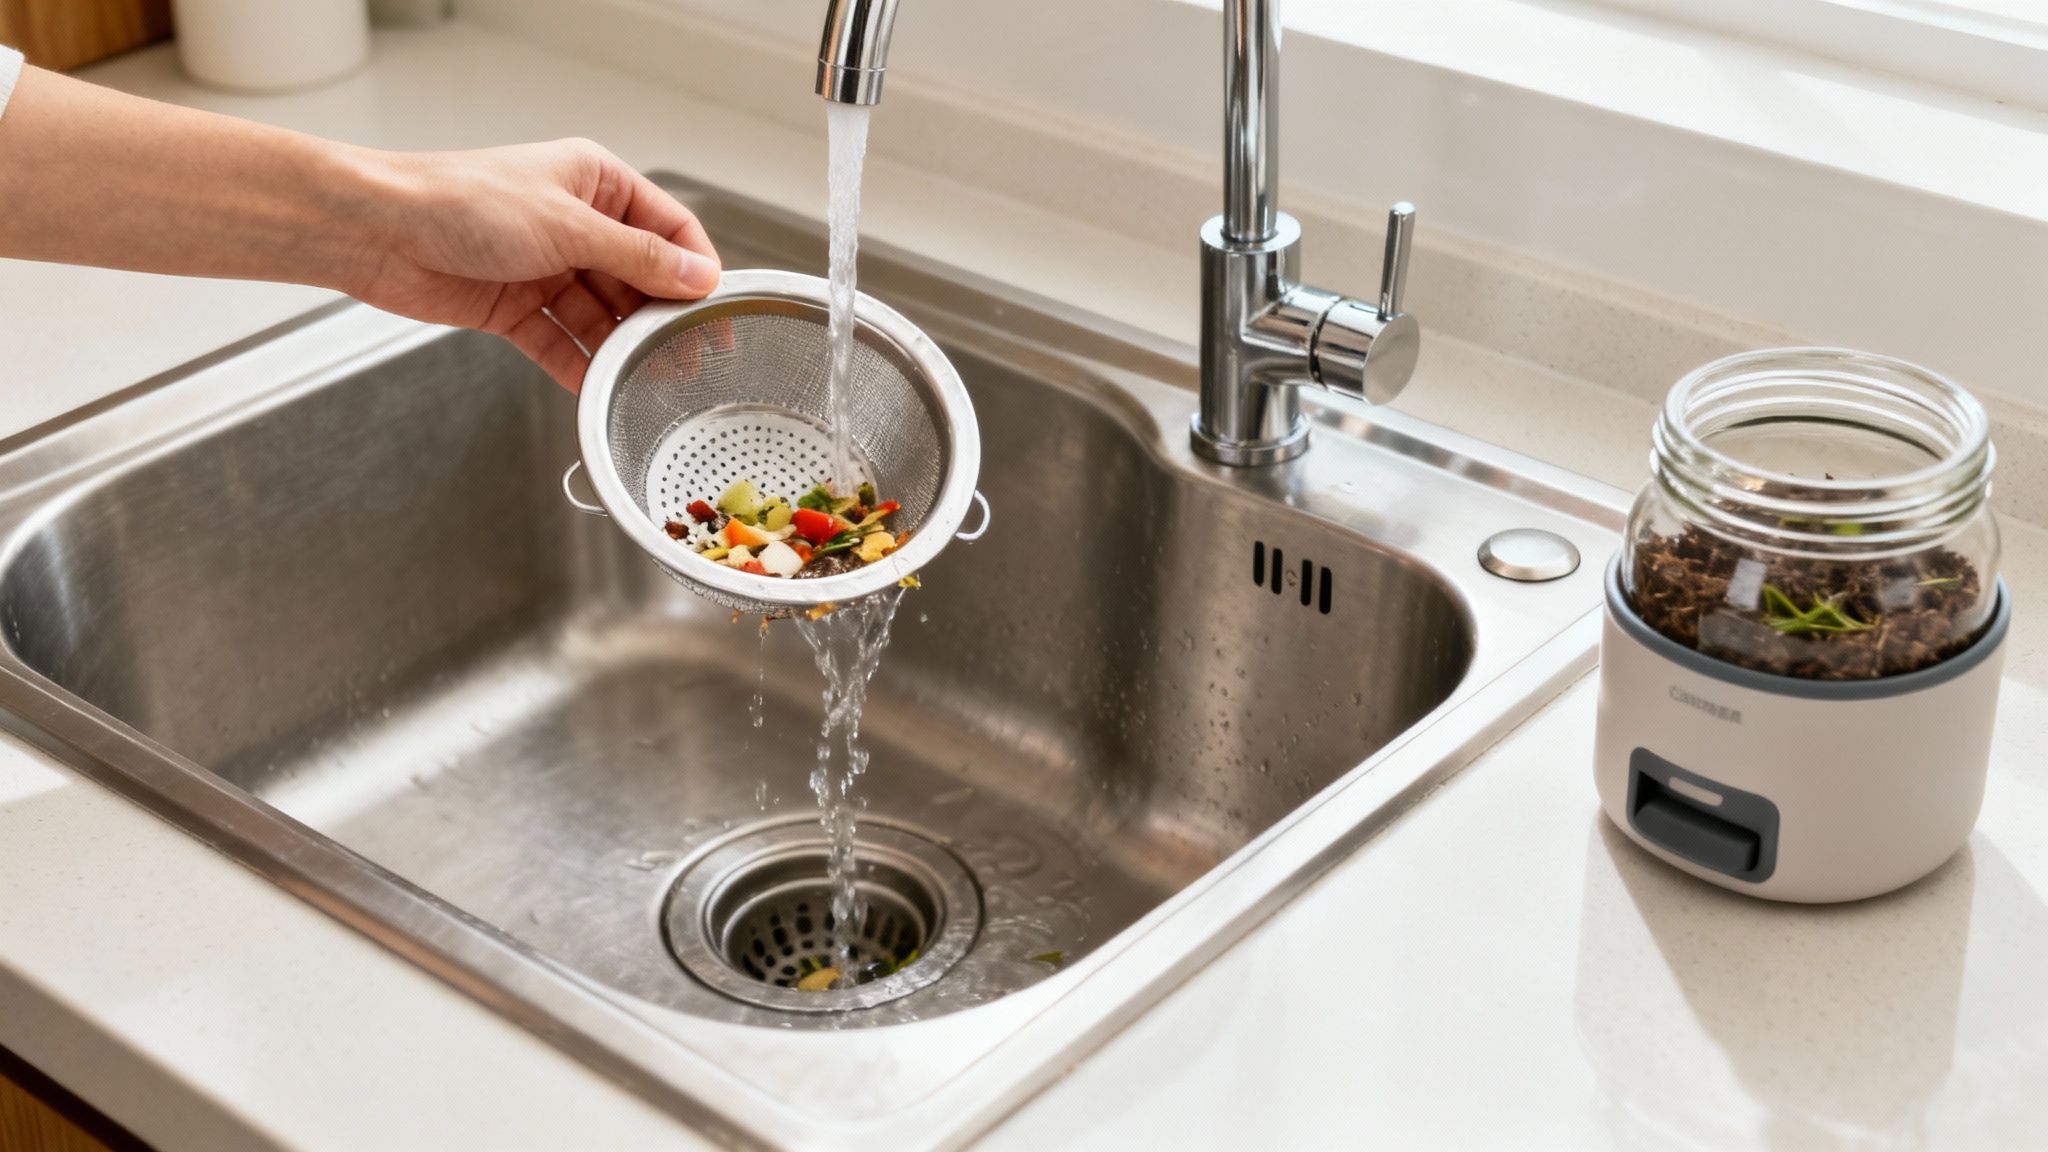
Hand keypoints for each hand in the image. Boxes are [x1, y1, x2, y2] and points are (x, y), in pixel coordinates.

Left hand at [351, 139, 720, 390]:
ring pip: (603, 316)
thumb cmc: (460, 200)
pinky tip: (601, 386)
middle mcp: (576, 223)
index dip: (694, 269)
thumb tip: (697, 277)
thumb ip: (638, 257)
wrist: (379, 231)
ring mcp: (547, 267)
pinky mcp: (517, 306)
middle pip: (639, 279)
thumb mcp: (567, 225)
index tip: (714, 308)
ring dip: (622, 347)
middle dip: (660, 317)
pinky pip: (563, 341)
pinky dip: (581, 365)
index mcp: (594, 182)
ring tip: (648, 378)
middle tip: (688, 356)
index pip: (668, 228)